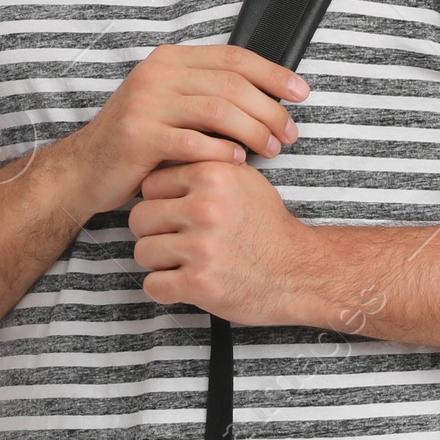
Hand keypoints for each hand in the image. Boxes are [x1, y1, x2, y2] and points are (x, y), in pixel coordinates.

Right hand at [65, 43, 307, 214]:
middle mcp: (157, 74)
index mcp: (170, 59)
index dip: (273, 74)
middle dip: (269, 109)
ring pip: (217, 110)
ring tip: (273, 149)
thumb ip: (209, 93)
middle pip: (231, 84)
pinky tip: (239, 162)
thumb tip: (270, 95)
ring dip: (253, 131)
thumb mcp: (172, 104)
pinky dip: (222, 152)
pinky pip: (193, 142)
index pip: (234, 57)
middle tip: (290, 133)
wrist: (86, 169)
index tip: (301, 93)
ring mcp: (146, 103)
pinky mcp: (139, 135)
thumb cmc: (140, 141)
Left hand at [128, 156, 313, 326]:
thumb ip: (206, 163)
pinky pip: (153, 285)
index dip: (161, 201)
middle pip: (140, 217)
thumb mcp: (244, 179)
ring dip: (160, 262)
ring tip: (186, 262)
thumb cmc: (267, 226)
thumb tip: (168, 150)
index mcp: (212, 174)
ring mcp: (202, 247)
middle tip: (179, 242)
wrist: (299, 272)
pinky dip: (165, 289)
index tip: (179, 214)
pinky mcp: (200, 283)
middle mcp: (206, 207)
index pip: (150, 184)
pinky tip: (187, 284)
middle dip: (154, 232)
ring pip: (143, 252)